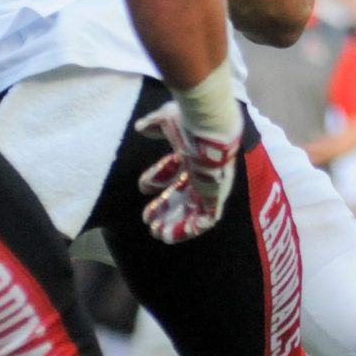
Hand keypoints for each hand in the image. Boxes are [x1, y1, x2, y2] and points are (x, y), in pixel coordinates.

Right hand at [131, 101, 242, 243]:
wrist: (210, 130)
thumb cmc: (189, 123)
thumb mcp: (167, 120)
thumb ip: (155, 124)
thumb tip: (141, 127)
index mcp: (193, 154)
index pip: (177, 169)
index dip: (159, 177)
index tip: (143, 187)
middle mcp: (203, 172)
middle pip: (183, 193)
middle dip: (165, 206)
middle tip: (147, 219)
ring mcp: (210, 187)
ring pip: (192, 210)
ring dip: (173, 223)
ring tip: (156, 233)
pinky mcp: (214, 199)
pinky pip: (203, 221)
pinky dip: (187, 229)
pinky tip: (168, 235)